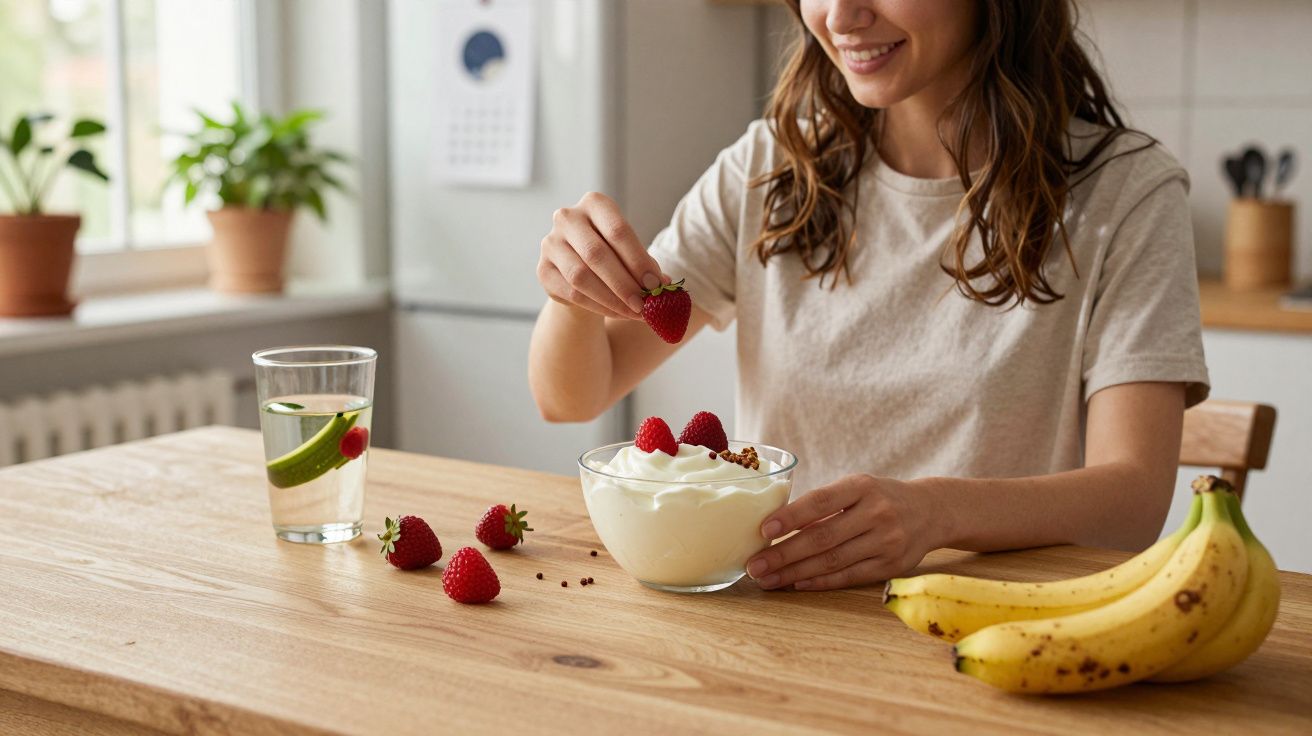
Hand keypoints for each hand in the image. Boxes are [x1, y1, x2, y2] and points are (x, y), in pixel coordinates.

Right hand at [538, 191, 667, 320]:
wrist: (582, 270)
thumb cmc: (614, 255)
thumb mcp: (631, 253)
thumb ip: (645, 265)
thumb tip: (664, 285)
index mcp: (594, 203)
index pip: (617, 230)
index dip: (638, 259)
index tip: (656, 284)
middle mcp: (568, 218)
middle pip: (597, 253)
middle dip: (625, 283)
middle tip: (646, 304)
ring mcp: (551, 243)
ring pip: (581, 276)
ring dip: (612, 299)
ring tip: (635, 313)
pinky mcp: (543, 270)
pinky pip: (572, 293)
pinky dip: (599, 306)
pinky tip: (618, 313)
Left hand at [745, 475, 938, 590]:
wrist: (931, 511)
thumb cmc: (880, 497)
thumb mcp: (857, 487)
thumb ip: (825, 504)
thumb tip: (776, 527)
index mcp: (862, 486)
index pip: (821, 502)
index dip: (791, 516)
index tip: (764, 529)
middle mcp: (877, 513)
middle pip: (823, 538)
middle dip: (784, 554)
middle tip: (755, 565)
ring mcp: (886, 541)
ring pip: (832, 561)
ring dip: (795, 573)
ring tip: (768, 580)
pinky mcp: (891, 566)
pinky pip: (848, 577)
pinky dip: (820, 582)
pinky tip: (797, 584)